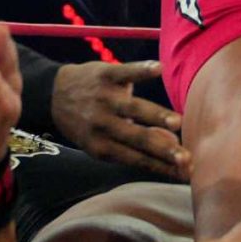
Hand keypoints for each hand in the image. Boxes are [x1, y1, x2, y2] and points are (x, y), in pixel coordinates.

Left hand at [53, 59, 189, 178]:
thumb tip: (173, 144)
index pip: (137, 159)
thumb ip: (136, 145)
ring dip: (155, 115)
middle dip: (163, 149)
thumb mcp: (104, 142)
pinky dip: (141, 70)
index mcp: (102, 147)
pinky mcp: (104, 75)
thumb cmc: (89, 124)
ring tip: (176, 122)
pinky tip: (159, 69)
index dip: (162, 166)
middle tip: (185, 157)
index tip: (186, 172)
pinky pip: (124, 72)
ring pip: (132, 108)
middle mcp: (102, 124)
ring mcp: (104, 98)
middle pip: (137, 138)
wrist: (53, 94)